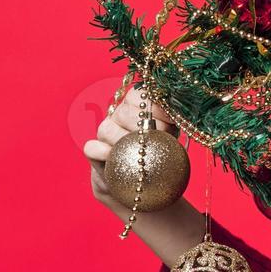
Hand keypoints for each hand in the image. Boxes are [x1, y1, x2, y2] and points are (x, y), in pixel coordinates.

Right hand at [84, 84, 178, 215]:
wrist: (145, 179)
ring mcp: (105, 131)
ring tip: (141, 151)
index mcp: (138, 103)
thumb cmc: (162, 147)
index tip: (171, 119)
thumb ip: (173, 118)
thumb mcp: (172, 130)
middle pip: (125, 112)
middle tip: (160, 138)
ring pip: (107, 129)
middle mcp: (120, 114)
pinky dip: (103, 152)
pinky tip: (114, 157)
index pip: (141, 93)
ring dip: (125, 141)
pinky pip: (91, 148)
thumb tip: (179, 112)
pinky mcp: (94, 151)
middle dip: (145, 126)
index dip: (156, 106)